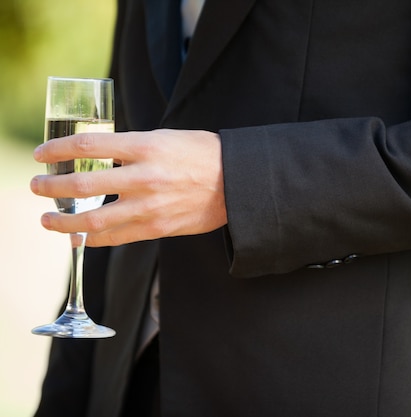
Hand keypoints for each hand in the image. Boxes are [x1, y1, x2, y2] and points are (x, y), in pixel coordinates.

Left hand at [30, 129, 226, 246]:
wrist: (237, 183)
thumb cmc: (203, 155)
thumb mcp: (166, 138)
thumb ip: (132, 148)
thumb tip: (98, 156)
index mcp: (146, 146)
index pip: (87, 146)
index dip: (56, 150)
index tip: (40, 154)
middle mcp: (144, 177)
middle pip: (82, 185)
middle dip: (50, 187)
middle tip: (36, 186)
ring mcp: (150, 207)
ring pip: (93, 221)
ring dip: (62, 222)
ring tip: (48, 219)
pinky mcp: (158, 229)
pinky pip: (115, 238)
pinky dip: (92, 239)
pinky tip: (79, 237)